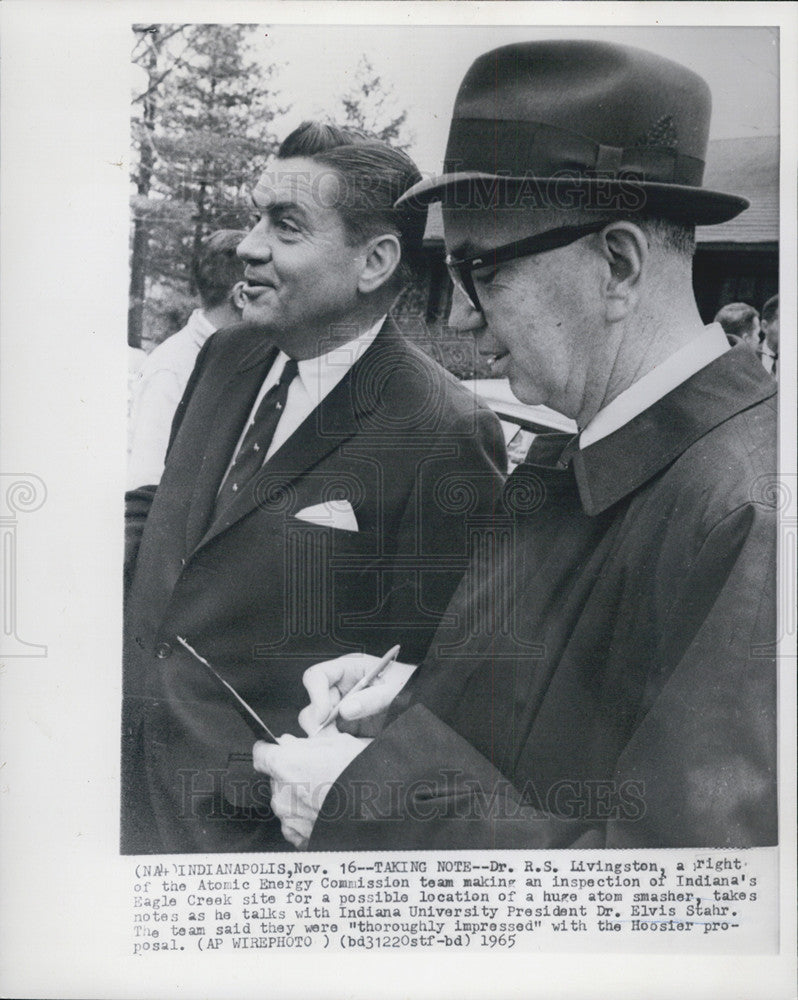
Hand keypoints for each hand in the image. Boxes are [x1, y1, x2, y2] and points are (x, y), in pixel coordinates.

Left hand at [253, 732, 368, 848]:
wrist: (381, 809)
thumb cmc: (363, 776)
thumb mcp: (338, 744)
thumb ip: (305, 744)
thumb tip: (289, 744)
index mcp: (286, 764)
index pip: (261, 752)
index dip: (271, 748)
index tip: (279, 749)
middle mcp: (281, 793)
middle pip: (275, 776)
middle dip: (290, 771)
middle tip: (317, 770)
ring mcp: (289, 818)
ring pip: (284, 798)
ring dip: (298, 794)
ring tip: (328, 791)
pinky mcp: (299, 837)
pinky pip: (293, 822)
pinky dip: (305, 816)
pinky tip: (326, 809)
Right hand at [298, 652, 416, 737]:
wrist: (424, 703)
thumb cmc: (411, 686)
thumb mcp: (396, 689)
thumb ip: (373, 698)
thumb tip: (345, 710)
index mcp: (349, 669)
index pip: (317, 676)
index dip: (315, 695)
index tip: (324, 716)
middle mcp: (340, 688)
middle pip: (313, 705)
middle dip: (319, 724)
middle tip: (335, 739)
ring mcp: (342, 709)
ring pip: (318, 725)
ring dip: (328, 738)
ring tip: (348, 746)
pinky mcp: (347, 728)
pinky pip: (332, 739)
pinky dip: (337, 747)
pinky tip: (352, 750)